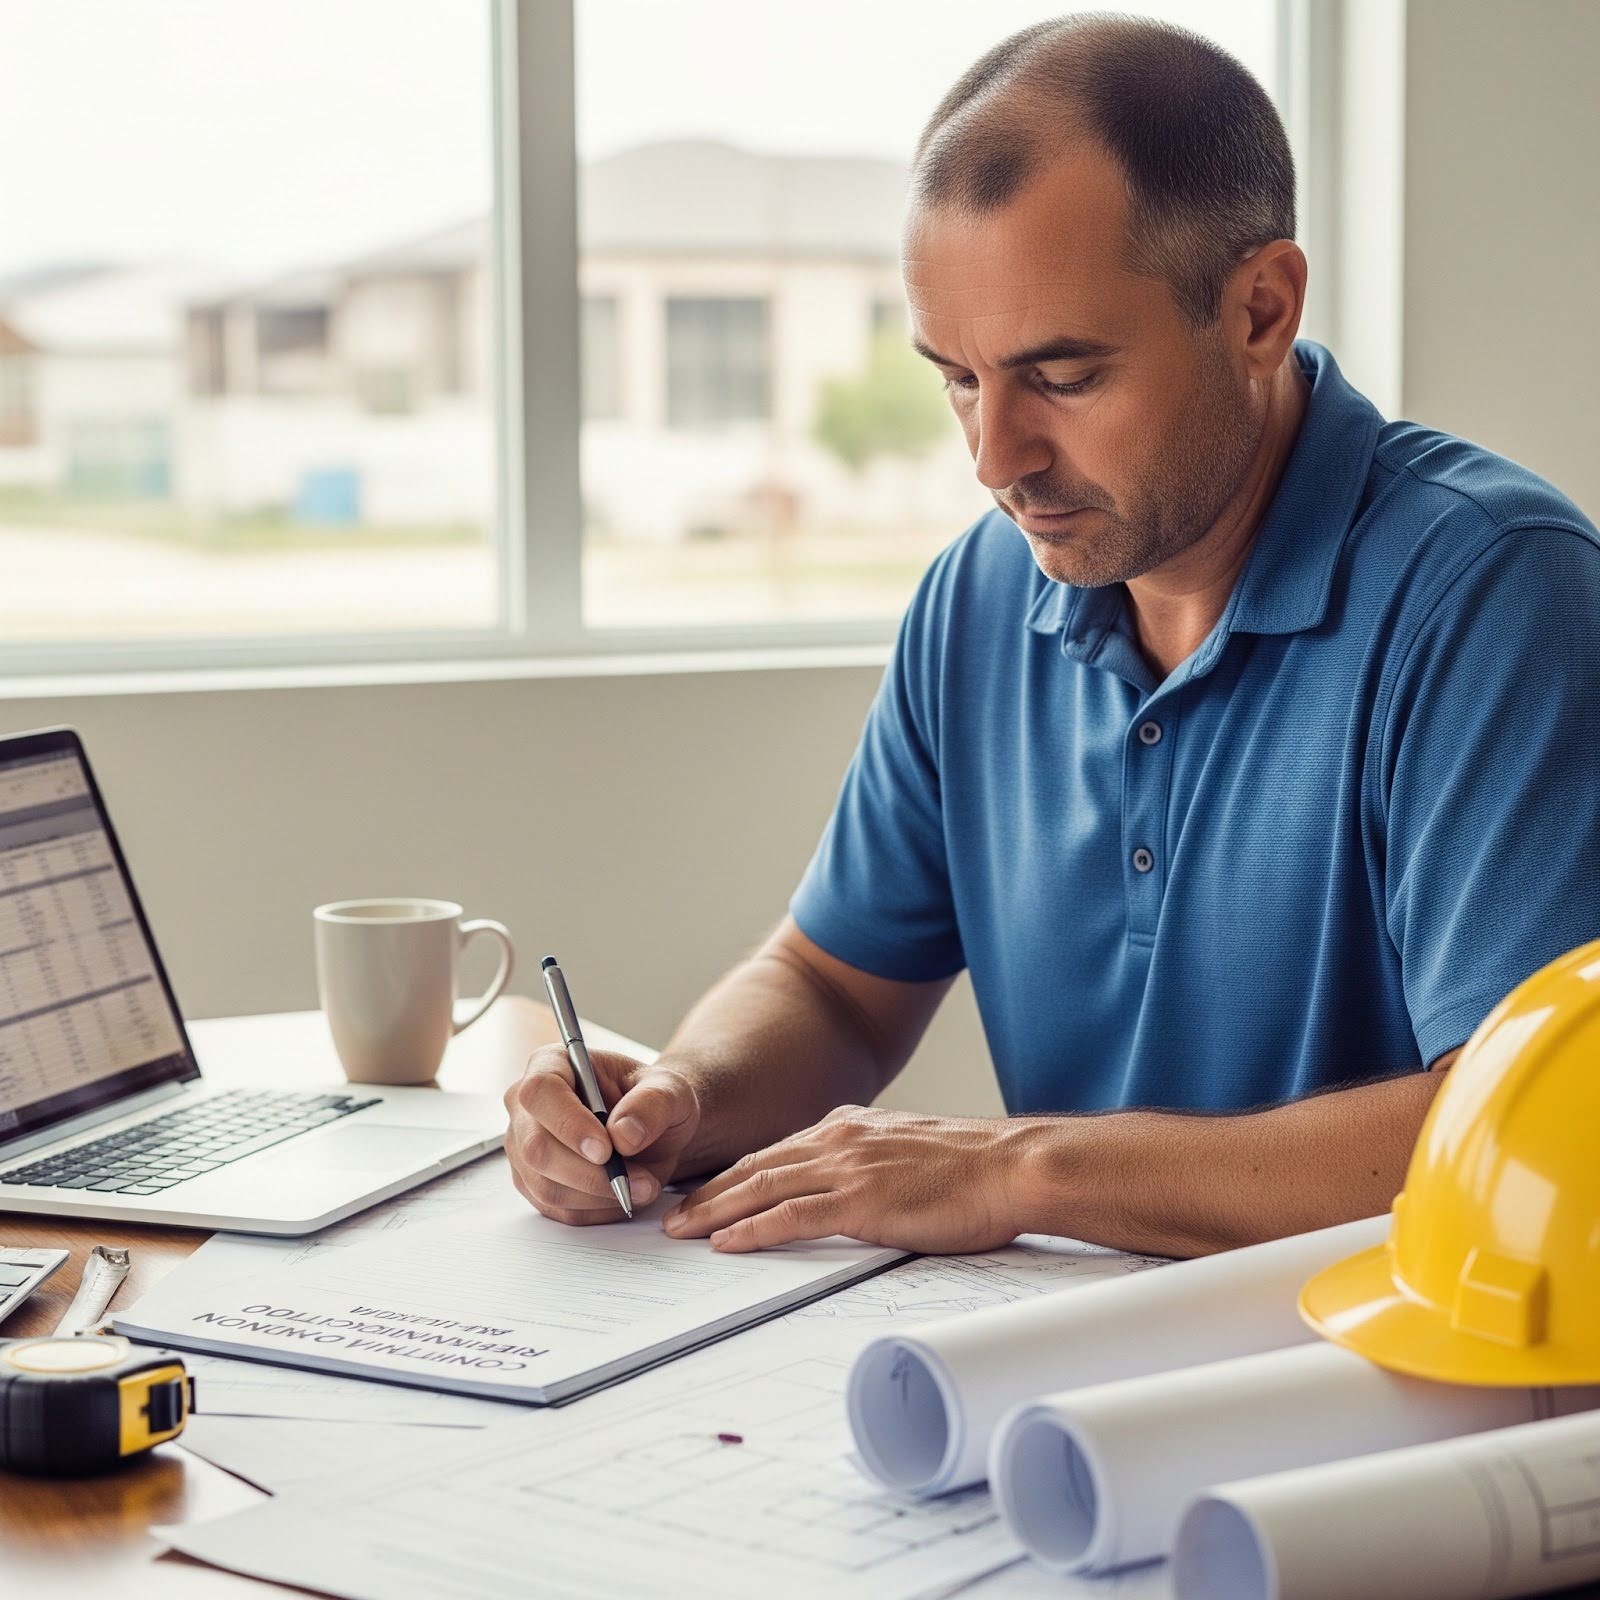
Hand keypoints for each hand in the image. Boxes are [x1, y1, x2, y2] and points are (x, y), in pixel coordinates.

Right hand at [504, 1046, 699, 1224]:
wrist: (651, 1131)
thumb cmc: (653, 1100)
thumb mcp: (671, 1091)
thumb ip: (653, 1104)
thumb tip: (624, 1134)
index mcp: (552, 1064)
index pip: (540, 1092)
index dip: (568, 1123)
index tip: (605, 1149)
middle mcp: (527, 1107)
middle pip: (536, 1148)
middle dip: (590, 1173)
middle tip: (640, 1179)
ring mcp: (524, 1148)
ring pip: (546, 1186)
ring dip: (600, 1195)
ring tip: (644, 1185)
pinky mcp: (534, 1184)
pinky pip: (557, 1209)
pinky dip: (597, 1209)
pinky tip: (624, 1193)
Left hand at [662, 1105, 1024, 1253]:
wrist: (1013, 1166)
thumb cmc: (974, 1169)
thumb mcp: (909, 1153)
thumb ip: (872, 1164)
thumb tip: (854, 1190)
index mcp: (851, 1126)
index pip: (777, 1151)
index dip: (735, 1174)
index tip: (705, 1193)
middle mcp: (841, 1138)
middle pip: (756, 1166)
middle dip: (709, 1192)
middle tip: (672, 1214)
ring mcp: (848, 1166)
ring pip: (762, 1187)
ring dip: (715, 1211)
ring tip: (682, 1231)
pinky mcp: (861, 1200)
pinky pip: (792, 1215)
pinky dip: (752, 1229)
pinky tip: (727, 1242)